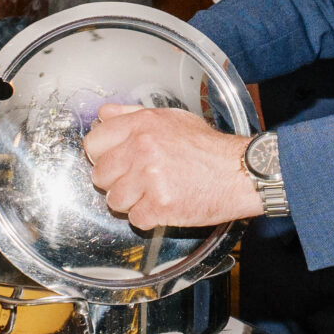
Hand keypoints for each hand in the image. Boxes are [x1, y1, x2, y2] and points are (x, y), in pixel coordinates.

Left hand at [84, 105, 265, 227]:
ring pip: (115, 201)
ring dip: (132, 202)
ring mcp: (150, 178)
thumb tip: (104, 114)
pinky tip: (165, 205)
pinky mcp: (160, 205)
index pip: (93, 142)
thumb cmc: (209, 148)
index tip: (115, 161)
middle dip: (117, 181)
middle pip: (100, 175)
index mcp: (142, 125)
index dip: (103, 155)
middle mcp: (142, 148)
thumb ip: (132, 115)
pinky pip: (135, 219)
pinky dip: (149, 217)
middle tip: (139, 181)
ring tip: (155, 193)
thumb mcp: (171, 119)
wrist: (240, 172)